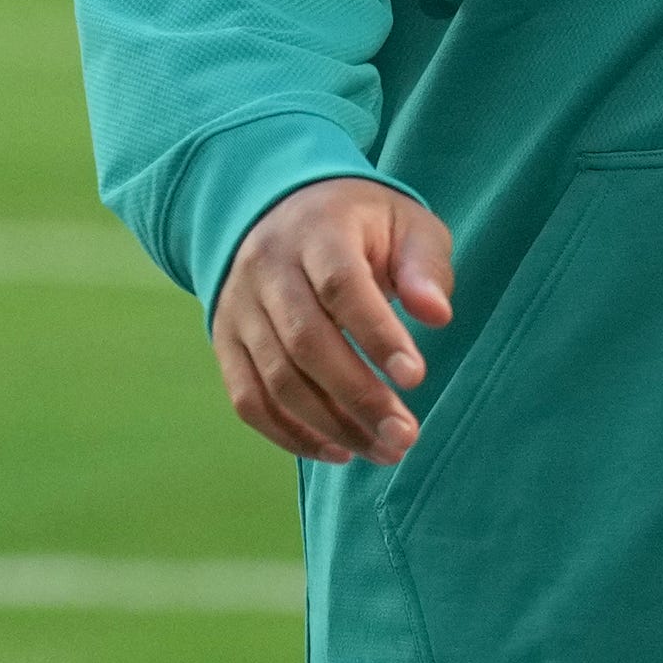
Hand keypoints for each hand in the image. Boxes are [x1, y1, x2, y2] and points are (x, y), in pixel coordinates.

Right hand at [210, 177, 454, 467]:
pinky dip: (291, 435)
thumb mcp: (405, 224)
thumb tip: (437, 316)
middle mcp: (266, 268)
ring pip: (277, 380)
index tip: (415, 378)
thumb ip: (423, 267)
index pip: (340, 286)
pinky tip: (339, 450)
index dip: (377, 335)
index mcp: (316, 230)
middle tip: (405, 435)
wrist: (283, 211)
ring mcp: (239, 308)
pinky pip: (249, 400)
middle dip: (358, 397)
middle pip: (305, 342)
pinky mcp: (226, 342)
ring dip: (331, 426)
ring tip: (383, 450)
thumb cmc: (361, 225)